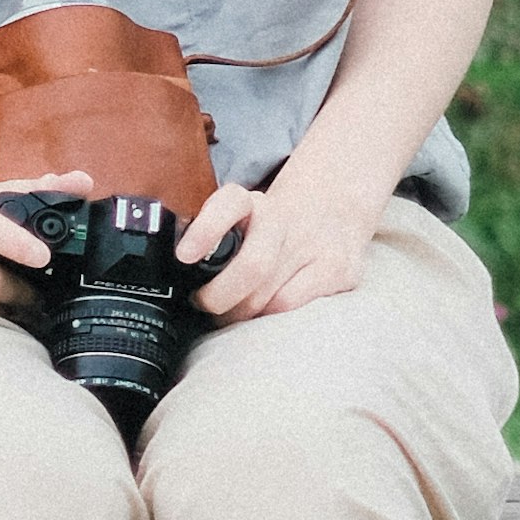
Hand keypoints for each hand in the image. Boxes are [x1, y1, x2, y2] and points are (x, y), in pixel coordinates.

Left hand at [182, 162, 376, 322]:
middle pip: (251, 267)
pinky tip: (263, 313)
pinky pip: (292, 307)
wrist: (334, 208)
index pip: (230, 204)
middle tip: (205, 304)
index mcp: (253, 202)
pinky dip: (270, 317)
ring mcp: (317, 245)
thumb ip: (212, 238)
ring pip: (270, 296)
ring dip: (242, 314)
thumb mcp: (241, 217)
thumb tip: (180, 272)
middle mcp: (286, 219)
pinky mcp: (339, 271)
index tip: (185, 256)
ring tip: (232, 312)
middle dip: (219, 298)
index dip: (206, 230)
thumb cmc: (271, 225)